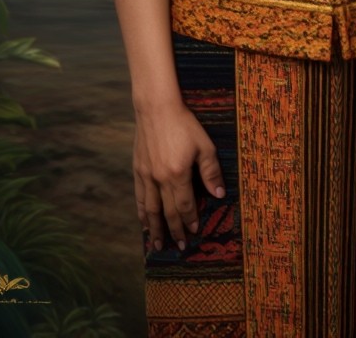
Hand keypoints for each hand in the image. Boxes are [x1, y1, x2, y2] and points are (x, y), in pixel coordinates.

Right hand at [131, 98, 223, 250]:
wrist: (156, 109)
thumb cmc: (185, 125)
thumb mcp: (205, 146)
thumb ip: (211, 172)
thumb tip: (219, 194)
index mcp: (177, 174)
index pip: (185, 205)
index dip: (190, 220)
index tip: (194, 231)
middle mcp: (159, 179)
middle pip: (167, 212)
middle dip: (173, 231)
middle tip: (178, 246)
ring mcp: (145, 176)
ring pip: (149, 209)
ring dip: (153, 228)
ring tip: (157, 243)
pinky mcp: (137, 170)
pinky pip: (139, 197)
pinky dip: (141, 212)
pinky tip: (144, 221)